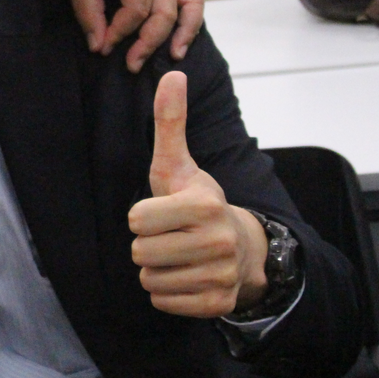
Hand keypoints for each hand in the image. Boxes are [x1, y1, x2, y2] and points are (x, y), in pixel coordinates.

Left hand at [47, 0, 203, 71]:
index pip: (137, 10)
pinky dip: (190, 15)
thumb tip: (99, 47)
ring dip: (183, 31)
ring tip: (173, 56)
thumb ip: (90, 15)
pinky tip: (182, 36)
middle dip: (148, 42)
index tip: (102, 48)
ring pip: (187, 4)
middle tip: (131, 66)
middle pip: (164, 12)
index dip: (119, 33)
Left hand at [127, 72, 268, 317]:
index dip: (142, 216)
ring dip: (156, 269)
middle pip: (140, 252)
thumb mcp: (179, 165)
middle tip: (169, 236)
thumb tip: (172, 74)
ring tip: (177, 255)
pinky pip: (163, 301)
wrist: (242, 248)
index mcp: (204, 205)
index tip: (162, 212)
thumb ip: (170, 123)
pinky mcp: (217, 303)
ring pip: (149, 279)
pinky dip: (167, 292)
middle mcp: (218, 241)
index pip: (136, 219)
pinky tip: (185, 276)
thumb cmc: (198, 203)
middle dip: (147, 244)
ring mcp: (220, 275)